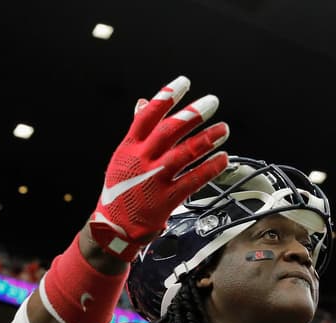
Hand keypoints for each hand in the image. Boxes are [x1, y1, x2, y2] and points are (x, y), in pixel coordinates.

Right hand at [85, 75, 229, 260]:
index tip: (184, 83)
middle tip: (212, 103)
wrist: (113, 226)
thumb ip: (137, 130)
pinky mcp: (166, 199)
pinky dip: (210, 169)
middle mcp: (141, 161)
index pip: (147, 115)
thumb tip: (144, 103)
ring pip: (184, 154)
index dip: (166, 98)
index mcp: (129, 147)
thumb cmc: (120, 189)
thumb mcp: (123, 156)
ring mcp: (154, 180)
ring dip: (206, 139)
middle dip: (192, 115)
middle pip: (169, 131)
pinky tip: (223, 159)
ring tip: (223, 129)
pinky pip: (193, 181)